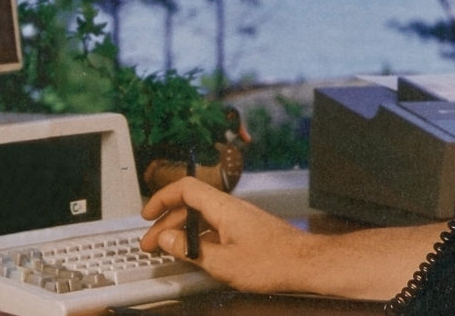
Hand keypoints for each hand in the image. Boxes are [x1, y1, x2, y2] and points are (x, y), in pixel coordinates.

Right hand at [140, 177, 312, 293]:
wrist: (307, 264)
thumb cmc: (275, 261)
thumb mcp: (223, 262)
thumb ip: (191, 250)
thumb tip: (168, 239)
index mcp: (224, 208)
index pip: (185, 189)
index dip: (162, 198)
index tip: (147, 214)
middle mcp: (232, 208)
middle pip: (191, 205)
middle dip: (167, 222)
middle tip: (152, 243)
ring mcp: (240, 218)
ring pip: (203, 217)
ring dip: (183, 232)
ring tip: (169, 250)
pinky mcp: (247, 230)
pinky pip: (215, 227)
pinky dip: (199, 238)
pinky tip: (196, 254)